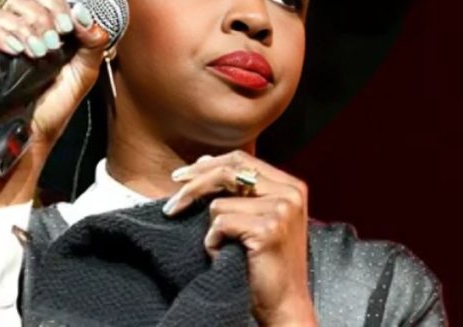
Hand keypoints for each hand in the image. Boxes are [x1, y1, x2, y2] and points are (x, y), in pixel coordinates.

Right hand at [0, 0, 110, 206]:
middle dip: (41, 17)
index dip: (56, 3)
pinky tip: (17, 49)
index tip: (68, 25)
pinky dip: (0, 36)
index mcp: (40, 29)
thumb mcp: (83, 75)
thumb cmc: (52, 110)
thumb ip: (93, 45)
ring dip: (25, 29)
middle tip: (53, 41)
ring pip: (1, 13)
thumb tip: (88, 19)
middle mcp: (15, 32)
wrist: (30, 140)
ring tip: (38, 52)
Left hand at [163, 151, 317, 326]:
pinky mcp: (268, 229)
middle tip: (172, 203)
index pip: (241, 158)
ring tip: (222, 248)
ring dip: (210, 230)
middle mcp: (290, 192)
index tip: (181, 176)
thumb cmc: (266, 264)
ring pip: (219, 203)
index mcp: (290, 185)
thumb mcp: (261, 217)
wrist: (284, 304)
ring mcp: (281, 209)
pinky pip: (220, 224)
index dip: (207, 164)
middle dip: (193, 184)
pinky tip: (223, 256)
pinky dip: (213, 243)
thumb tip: (203, 162)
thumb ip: (241, 190)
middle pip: (228, 170)